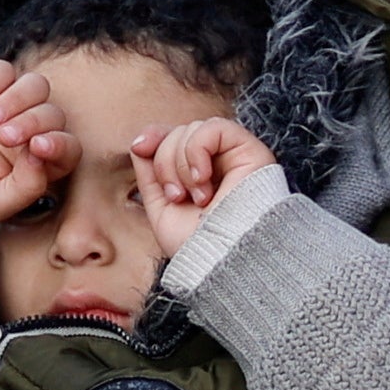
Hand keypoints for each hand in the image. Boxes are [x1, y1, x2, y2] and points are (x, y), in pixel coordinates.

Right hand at [0, 59, 69, 226]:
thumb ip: (26, 188)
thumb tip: (44, 159)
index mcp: (39, 160)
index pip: (68, 147)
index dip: (61, 144)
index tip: (38, 148)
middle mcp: (30, 128)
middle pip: (52, 113)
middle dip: (33, 123)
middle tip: (5, 137)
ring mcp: (9, 102)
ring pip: (35, 85)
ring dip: (18, 100)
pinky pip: (2, 70)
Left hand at [130, 115, 277, 257]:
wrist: (223, 262)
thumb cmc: (197, 245)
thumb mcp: (161, 208)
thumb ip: (150, 173)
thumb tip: (140, 142)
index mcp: (199, 174)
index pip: (173, 138)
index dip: (154, 137)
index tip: (138, 147)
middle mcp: (218, 162)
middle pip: (178, 132)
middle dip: (165, 163)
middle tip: (178, 197)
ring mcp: (235, 155)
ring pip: (192, 129)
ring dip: (181, 164)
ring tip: (197, 197)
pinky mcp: (251, 150)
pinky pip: (215, 127)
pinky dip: (198, 150)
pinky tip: (203, 180)